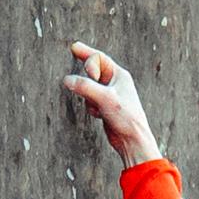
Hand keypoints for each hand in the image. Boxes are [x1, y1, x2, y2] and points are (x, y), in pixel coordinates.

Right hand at [61, 41, 160, 165]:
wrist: (132, 140)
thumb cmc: (126, 118)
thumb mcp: (104, 98)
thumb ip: (85, 86)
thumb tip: (67, 79)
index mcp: (120, 75)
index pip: (98, 58)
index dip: (88, 62)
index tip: (83, 69)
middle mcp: (115, 82)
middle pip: (92, 69)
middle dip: (86, 77)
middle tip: (82, 65)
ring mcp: (109, 94)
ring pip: (88, 87)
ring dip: (88, 96)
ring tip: (99, 106)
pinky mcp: (104, 106)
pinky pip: (89, 100)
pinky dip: (91, 107)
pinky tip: (100, 115)